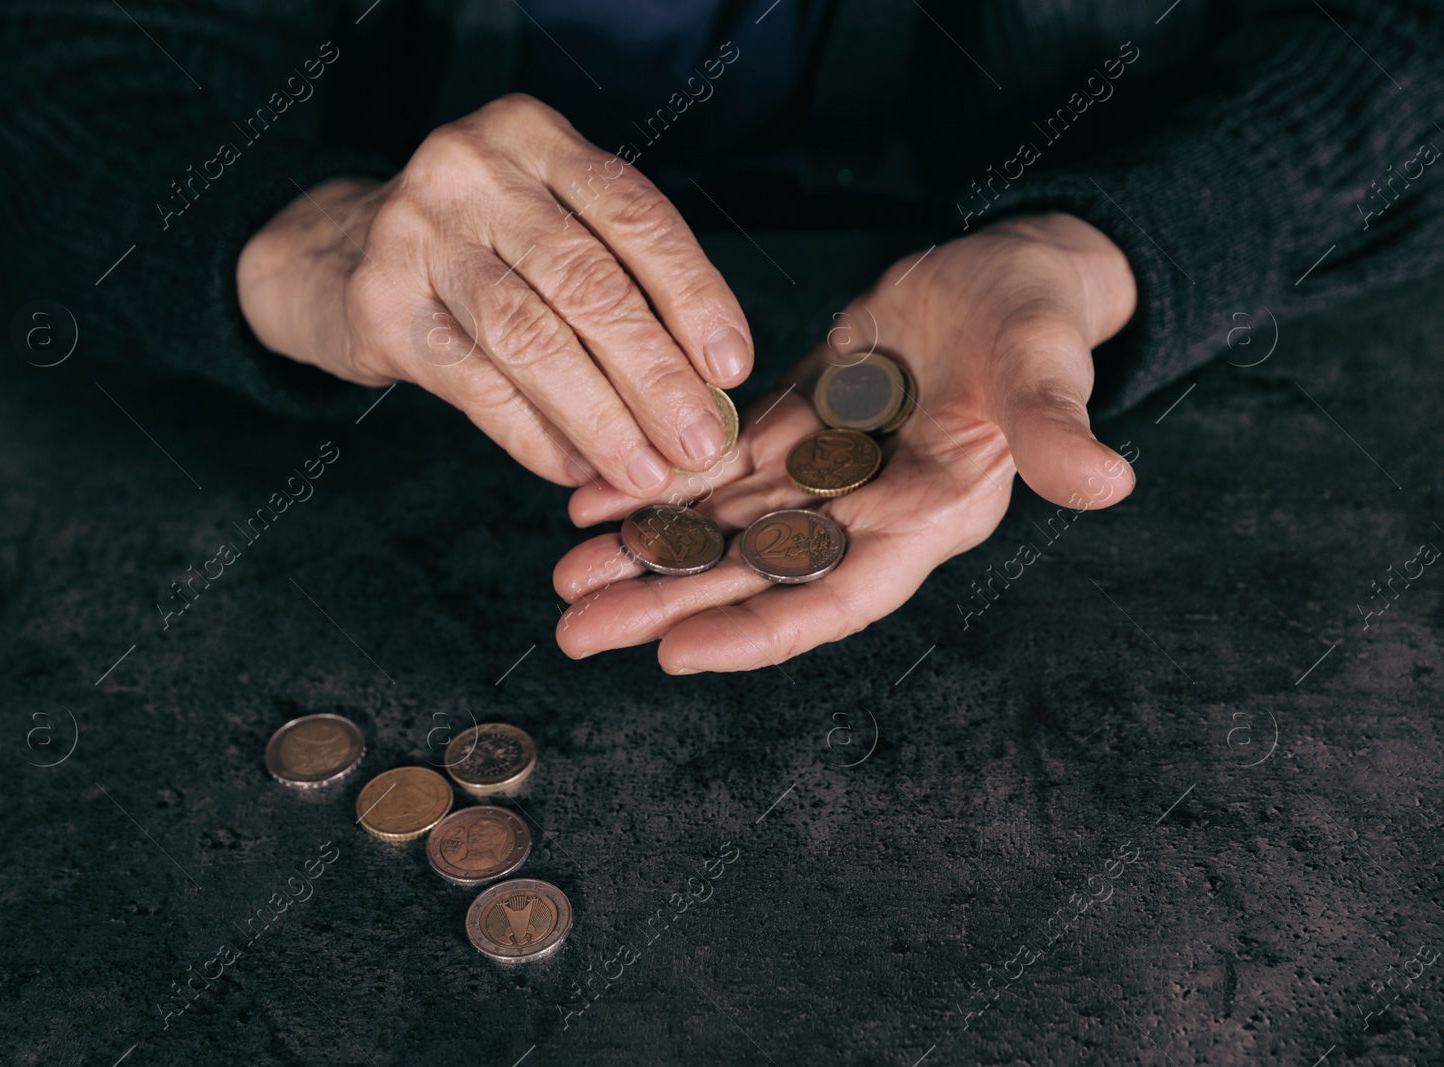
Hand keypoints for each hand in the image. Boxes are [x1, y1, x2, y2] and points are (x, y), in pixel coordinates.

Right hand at [236, 94, 752, 494]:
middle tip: (702, 440)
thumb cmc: (479, 245)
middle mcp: (470, 170)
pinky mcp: (379, 304)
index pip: (634, 214)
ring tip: (646, 471)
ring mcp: (415, 233)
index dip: (694, 295)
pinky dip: (532, 434)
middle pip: (586, 281)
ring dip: (600, 417)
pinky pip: (474, 382)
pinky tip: (574, 469)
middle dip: (655, 373)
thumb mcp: (548, 222)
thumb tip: (707, 388)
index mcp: (532, 136)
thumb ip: (621, 279)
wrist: (338, 254)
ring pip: (530, 337)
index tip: (733, 367)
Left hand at [552, 213, 1137, 670]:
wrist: (1008, 272)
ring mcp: (826, 470)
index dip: (758, 630)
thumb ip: (1056, 428)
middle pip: (754, 574)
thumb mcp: (1045, 369)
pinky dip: (661, 480)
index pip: (834, 594)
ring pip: (723, 526)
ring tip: (566, 578)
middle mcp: (866, 509)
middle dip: (667, 603)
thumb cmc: (1037, 321)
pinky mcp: (798, 423)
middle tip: (578, 632)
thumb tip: (1106, 480)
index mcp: (927, 515)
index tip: (675, 652)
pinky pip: (720, 464)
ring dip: (647, 551)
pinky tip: (596, 498)